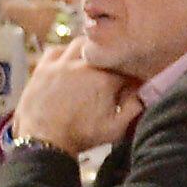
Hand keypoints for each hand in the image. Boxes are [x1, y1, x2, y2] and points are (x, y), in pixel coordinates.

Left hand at [12, 53, 136, 158]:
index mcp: (104, 79)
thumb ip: (134, 108)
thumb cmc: (81, 137)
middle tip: (109, 72)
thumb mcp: (116, 129)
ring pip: (79, 44)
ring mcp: (60, 65)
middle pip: (103, 49)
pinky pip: (56, 50)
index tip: (127, 84)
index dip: (129, 74)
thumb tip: (143, 91)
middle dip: (109, 58)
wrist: (46, 142)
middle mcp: (82, 66)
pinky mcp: (42, 68)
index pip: (125, 66)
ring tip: (91, 64)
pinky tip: (67, 64)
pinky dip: (64, 53)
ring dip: (88, 51)